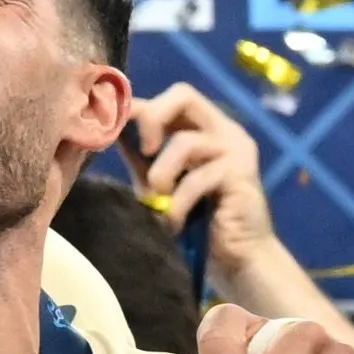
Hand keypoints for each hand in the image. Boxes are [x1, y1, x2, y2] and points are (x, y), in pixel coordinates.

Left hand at [127, 82, 277, 279]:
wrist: (236, 260)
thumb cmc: (197, 221)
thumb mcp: (159, 183)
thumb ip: (141, 155)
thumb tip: (111, 126)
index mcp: (205, 127)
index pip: (171, 98)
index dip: (139, 108)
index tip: (114, 130)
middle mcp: (224, 130)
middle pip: (183, 94)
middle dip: (152, 119)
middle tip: (144, 152)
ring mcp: (236, 150)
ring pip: (186, 141)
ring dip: (162, 173)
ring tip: (158, 200)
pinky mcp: (242, 174)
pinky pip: (198, 178)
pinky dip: (178, 203)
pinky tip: (174, 222)